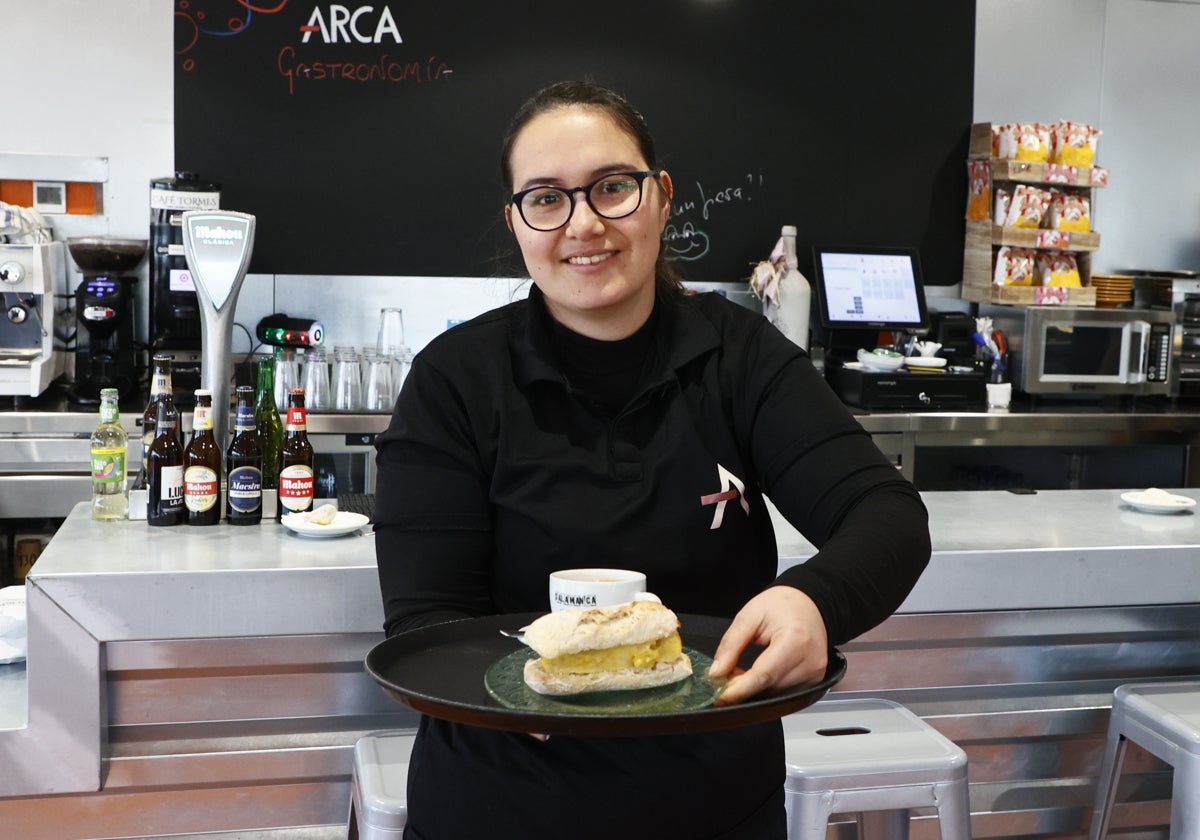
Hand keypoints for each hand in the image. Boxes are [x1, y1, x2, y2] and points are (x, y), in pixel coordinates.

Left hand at [708, 586, 828, 706]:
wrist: (809, 605)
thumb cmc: (783, 605)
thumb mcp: (750, 616)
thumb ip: (731, 644)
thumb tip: (717, 672)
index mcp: (795, 641)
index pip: (763, 676)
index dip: (738, 690)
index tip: (719, 696)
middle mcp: (810, 662)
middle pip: (768, 688)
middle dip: (741, 688)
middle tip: (723, 677)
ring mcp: (814, 675)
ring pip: (774, 695)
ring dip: (754, 689)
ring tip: (741, 672)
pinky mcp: (814, 682)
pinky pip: (784, 694)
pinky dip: (766, 688)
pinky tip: (758, 675)